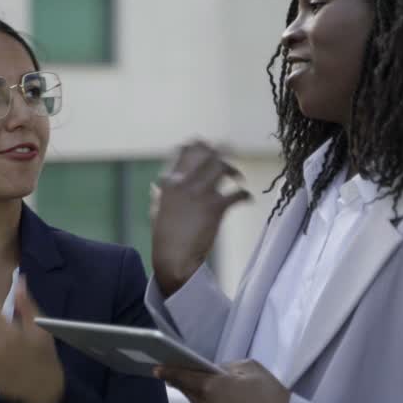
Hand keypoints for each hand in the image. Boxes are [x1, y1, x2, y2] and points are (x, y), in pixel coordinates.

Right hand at [151, 140, 250, 295]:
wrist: (173, 258)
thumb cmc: (164, 237)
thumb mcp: (157, 210)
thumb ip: (159, 194)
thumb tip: (156, 185)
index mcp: (170, 183)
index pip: (184, 152)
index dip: (198, 145)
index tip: (207, 145)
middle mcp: (184, 183)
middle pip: (206, 154)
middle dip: (221, 150)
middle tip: (231, 150)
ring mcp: (200, 194)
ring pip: (221, 168)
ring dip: (233, 170)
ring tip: (238, 177)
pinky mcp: (215, 208)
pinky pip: (236, 193)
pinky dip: (245, 195)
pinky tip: (247, 198)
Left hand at [155, 359, 288, 402]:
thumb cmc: (269, 393)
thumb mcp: (249, 368)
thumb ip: (226, 367)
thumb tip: (215, 371)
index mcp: (211, 387)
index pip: (182, 377)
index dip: (168, 371)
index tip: (157, 368)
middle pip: (188, 390)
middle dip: (186, 381)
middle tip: (186, 372)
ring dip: (200, 395)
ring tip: (214, 388)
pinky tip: (223, 402)